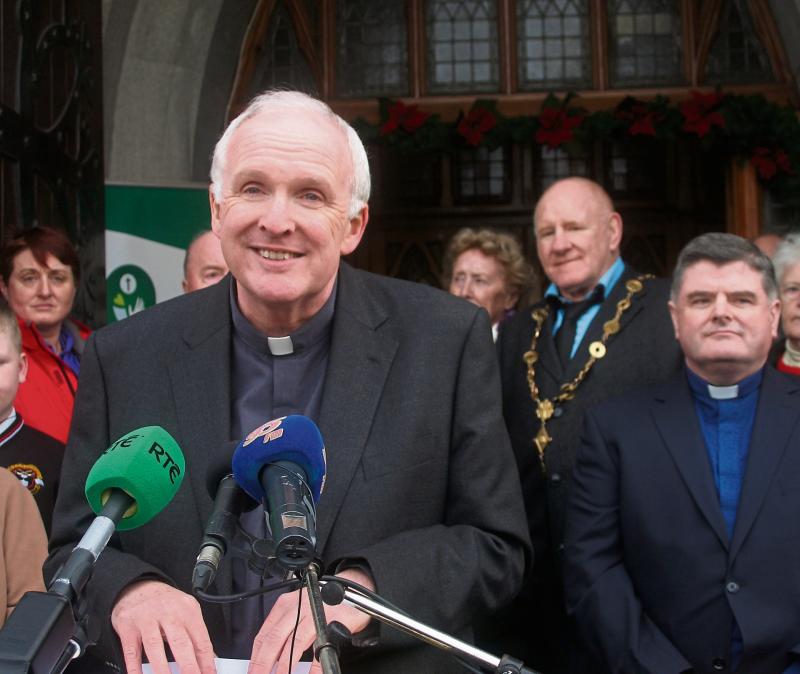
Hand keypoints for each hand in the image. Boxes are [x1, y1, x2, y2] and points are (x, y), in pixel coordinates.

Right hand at [111, 579, 216, 673]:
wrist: (137, 586)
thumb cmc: (165, 603)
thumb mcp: (185, 611)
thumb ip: (196, 634)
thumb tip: (210, 659)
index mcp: (187, 610)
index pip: (200, 639)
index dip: (206, 661)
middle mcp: (168, 613)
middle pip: (180, 643)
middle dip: (189, 666)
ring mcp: (146, 619)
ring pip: (155, 647)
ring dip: (163, 670)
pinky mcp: (128, 627)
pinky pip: (132, 651)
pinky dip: (135, 668)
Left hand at [248, 567, 373, 673]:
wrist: (352, 592)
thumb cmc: (323, 605)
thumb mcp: (299, 612)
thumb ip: (284, 631)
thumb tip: (268, 658)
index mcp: (286, 605)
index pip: (264, 634)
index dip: (256, 656)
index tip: (253, 670)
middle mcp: (299, 606)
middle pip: (275, 639)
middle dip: (264, 664)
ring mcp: (316, 613)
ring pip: (295, 643)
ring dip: (285, 666)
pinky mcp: (333, 620)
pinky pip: (321, 648)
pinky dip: (315, 667)